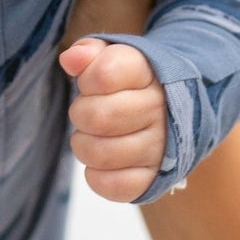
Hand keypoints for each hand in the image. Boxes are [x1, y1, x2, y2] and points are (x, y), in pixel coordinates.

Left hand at [59, 38, 166, 202]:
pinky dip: (97, 176)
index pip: (104, 74)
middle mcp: (159, 109)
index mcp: (148, 73)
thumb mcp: (112, 57)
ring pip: (100, 154)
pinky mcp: (153, 179)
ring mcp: (160, 147)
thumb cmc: (129, 83)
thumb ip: (88, 52)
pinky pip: (113, 186)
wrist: (170, 112)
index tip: (92, 83)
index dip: (87, 80)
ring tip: (94, 136)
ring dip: (84, 146)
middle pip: (97, 117)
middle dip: (81, 114)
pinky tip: (103, 162)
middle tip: (88, 112)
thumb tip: (70, 60)